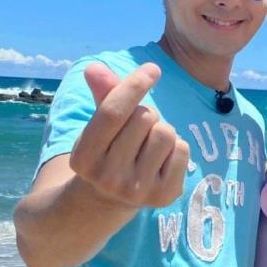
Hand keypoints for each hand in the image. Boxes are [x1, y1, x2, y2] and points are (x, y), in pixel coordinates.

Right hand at [69, 62, 189, 208]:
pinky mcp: (163, 196)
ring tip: (150, 144)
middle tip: (139, 130)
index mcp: (83, 157)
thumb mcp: (98, 124)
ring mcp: (137, 190)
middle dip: (147, 113)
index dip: (134, 85)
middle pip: (145, 118)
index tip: (152, 69)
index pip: (112, 112)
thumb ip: (102, 95)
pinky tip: (162, 159)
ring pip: (166, 132)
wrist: (110, 199)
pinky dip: (177, 146)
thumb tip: (94, 68)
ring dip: (162, 129)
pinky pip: (182, 149)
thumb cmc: (107, 150)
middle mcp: (108, 177)